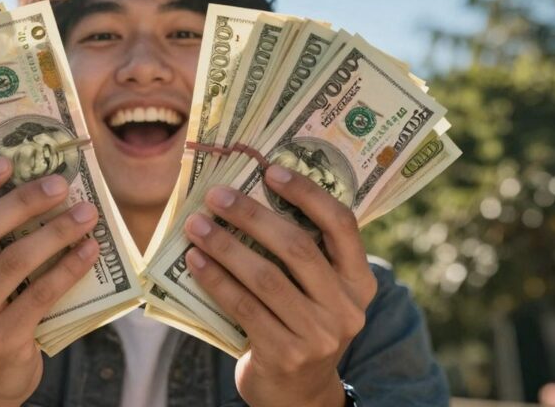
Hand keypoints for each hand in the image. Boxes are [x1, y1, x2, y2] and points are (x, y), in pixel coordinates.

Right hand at [0, 157, 99, 406]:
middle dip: (23, 201)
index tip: (6, 163)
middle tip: (59, 183)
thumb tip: (28, 182)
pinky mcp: (1, 340)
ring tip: (86, 214)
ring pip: (14, 261)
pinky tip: (89, 250)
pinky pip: (40, 294)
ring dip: (55, 231)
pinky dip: (68, 267)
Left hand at [184, 164, 377, 406]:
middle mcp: (346, 308)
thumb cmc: (300, 324)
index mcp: (359, 282)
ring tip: (196, 225)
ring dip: (225, 246)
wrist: (298, 394)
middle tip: (216, 196)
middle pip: (297, 247)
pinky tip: (195, 261)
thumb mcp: (318, 293)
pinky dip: (216, 279)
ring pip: (265, 277)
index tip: (271, 170)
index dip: (308, 194)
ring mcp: (318, 335)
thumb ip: (302, 254)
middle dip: (252, 216)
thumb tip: (248, 193)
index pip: (341, 225)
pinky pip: (243, 306)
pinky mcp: (285, 354)